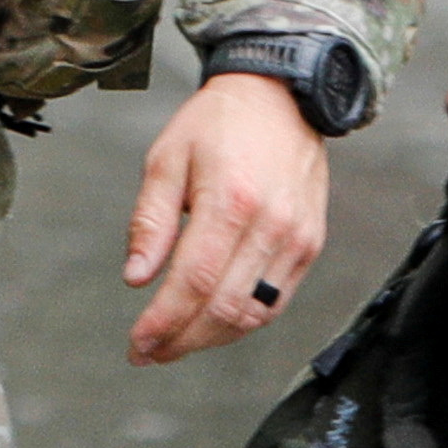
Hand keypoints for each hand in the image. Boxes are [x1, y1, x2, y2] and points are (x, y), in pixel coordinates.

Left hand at [120, 70, 327, 364]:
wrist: (280, 95)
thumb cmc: (219, 122)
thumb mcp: (166, 158)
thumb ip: (150, 221)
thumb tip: (136, 278)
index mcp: (230, 200)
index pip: (195, 282)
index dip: (164, 321)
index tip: (138, 342)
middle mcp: (271, 224)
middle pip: (225, 307)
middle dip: (181, 340)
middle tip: (148, 351)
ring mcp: (297, 237)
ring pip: (254, 314)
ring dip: (211, 338)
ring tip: (175, 343)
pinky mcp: (310, 243)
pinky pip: (277, 301)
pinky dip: (243, 322)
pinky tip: (214, 323)